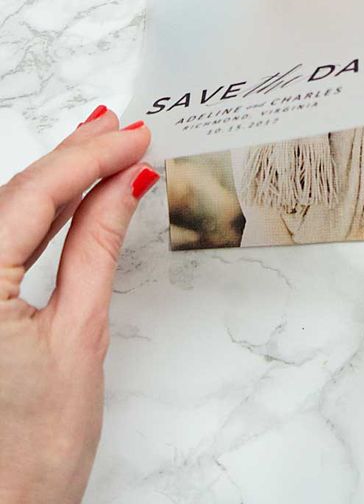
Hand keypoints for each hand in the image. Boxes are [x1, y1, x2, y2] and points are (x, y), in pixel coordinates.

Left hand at [0, 108, 158, 503]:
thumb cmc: (29, 452)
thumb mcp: (79, 334)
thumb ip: (98, 246)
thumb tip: (126, 183)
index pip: (36, 193)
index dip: (90, 156)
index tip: (133, 135)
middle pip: (16, 194)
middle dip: (74, 156)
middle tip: (122, 128)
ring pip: (8, 212)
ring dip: (58, 179)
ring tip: (104, 147)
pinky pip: (3, 240)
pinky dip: (42, 215)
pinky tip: (74, 196)